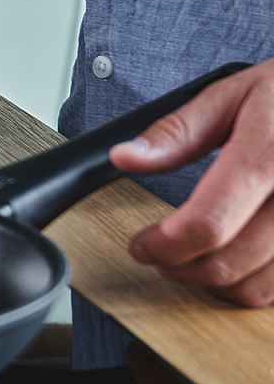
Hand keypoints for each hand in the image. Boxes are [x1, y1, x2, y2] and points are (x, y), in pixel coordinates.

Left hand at [110, 63, 273, 307]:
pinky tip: (233, 263)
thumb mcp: (232, 94)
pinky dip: (251, 287)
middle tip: (158, 254)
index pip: (209, 221)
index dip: (166, 244)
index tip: (141, 246)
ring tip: (190, 258)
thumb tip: (123, 157)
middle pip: (231, 262)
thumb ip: (177, 132)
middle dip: (181, 267)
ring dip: (214, 284)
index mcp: (268, 155)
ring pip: (258, 288)